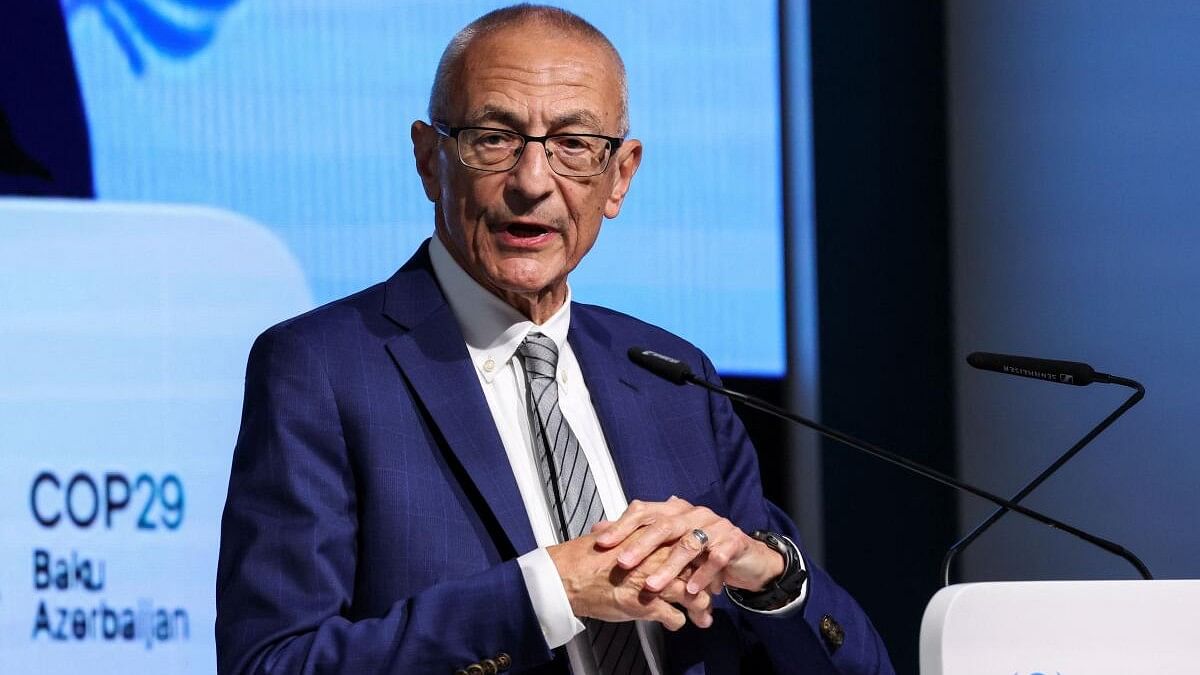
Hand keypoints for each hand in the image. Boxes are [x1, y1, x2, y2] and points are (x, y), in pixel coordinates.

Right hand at [547, 533, 713, 630]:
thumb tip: (641, 511)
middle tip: (713, 591)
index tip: (706, 565)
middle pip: (696, 569)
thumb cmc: (586, 556)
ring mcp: (651, 582)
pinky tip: (676, 623)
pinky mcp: (644, 605)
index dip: (702, 556)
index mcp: (651, 538)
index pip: (689, 544)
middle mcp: (656, 558)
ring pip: (691, 595)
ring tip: (702, 615)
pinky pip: (672, 616)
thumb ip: (634, 524)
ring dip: (699, 608)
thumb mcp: (616, 532)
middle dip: (707, 583)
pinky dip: (678, 622)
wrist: (566, 576)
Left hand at [591, 497, 784, 595]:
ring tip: (652, 586)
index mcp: (674, 509)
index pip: (643, 511)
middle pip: (663, 525)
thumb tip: (597, 529)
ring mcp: (715, 525)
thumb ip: (636, 535)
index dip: (621, 525)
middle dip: (640, 546)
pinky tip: (690, 590)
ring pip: (688, 544)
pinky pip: (715, 558)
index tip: (601, 543)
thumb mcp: (669, 542)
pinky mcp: (734, 541)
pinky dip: (701, 575)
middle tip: (623, 564)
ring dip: (668, 567)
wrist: (745, 557)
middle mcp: (693, 513)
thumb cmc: (700, 550)